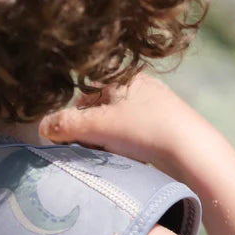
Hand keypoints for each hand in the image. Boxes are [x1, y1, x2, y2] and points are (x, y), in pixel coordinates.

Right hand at [39, 73, 198, 176]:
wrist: (191, 150)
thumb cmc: (144, 130)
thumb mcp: (97, 126)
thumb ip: (66, 125)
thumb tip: (42, 127)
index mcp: (124, 76)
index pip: (87, 93)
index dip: (75, 116)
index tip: (71, 136)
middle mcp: (141, 86)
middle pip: (102, 110)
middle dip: (92, 131)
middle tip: (91, 149)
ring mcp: (156, 106)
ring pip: (118, 124)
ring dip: (109, 141)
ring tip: (113, 155)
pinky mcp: (167, 126)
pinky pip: (136, 135)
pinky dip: (128, 146)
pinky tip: (132, 158)